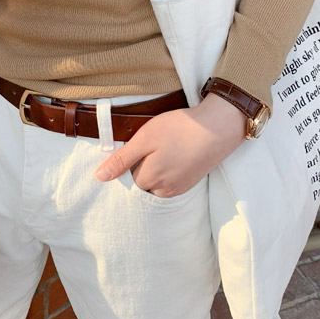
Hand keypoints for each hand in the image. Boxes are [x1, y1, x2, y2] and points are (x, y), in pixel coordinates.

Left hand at [96, 93, 244, 198]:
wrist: (219, 128)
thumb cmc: (181, 128)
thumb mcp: (145, 138)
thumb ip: (122, 159)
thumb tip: (99, 177)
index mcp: (150, 179)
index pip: (128, 177)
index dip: (132, 160)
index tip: (140, 145)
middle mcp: (164, 190)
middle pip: (143, 183)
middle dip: (144, 167)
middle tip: (156, 144)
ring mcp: (180, 188)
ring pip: (158, 183)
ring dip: (158, 169)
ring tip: (168, 147)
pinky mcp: (192, 183)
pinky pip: (172, 181)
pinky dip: (172, 169)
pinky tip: (178, 152)